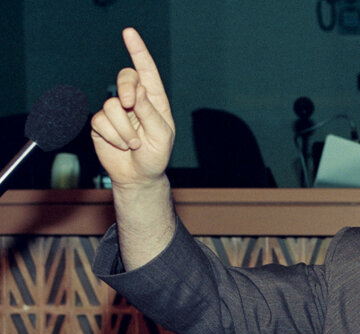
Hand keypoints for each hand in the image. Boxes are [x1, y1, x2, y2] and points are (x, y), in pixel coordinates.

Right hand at [90, 27, 174, 188]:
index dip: (138, 51)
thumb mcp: (161, 135)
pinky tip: (122, 146)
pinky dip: (114, 136)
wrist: (139, 176)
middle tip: (130, 104)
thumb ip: (149, 113)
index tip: (129, 33)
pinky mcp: (101, 124)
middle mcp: (134, 101)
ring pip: (112, 105)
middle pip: (125, 78)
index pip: (146, 71)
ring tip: (134, 144)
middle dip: (126, 88)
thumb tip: (136, 92)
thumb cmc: (156, 155)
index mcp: (154, 100)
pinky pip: (100, 121)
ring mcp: (117, 111)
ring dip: (124, 129)